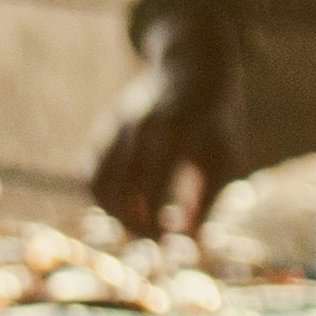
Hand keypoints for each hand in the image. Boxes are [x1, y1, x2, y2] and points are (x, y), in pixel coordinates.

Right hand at [85, 16, 246, 241]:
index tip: (166, 241)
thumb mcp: (224, 159)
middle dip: (132, 222)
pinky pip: (91, 173)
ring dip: (112, 212)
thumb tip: (190, 245)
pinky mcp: (103, 129)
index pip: (152, 190)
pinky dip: (103, 195)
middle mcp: (140, 128)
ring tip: (135, 223)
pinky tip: (124, 203)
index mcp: (176, 133)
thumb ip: (208, 201)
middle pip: (120, 191)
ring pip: (97, 184)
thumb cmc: (215, 124)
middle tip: (150, 238)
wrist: (193, 70)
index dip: (154, 221)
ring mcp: (117, 126)